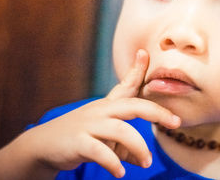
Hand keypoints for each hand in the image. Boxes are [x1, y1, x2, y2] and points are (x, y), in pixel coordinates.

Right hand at [24, 49, 180, 177]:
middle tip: (176, 122)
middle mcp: (100, 111)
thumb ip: (125, 147)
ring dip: (139, 147)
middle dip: (156, 111)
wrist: (42, 146)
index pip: (126, 85)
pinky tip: (120, 173)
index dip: (137, 69)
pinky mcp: (78, 142)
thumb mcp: (105, 139)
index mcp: (108, 106)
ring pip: (121, 130)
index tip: (145, 52)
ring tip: (146, 163)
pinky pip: (100, 151)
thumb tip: (142, 159)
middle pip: (133, 106)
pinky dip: (113, 163)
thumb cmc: (80, 138)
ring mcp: (89, 125)